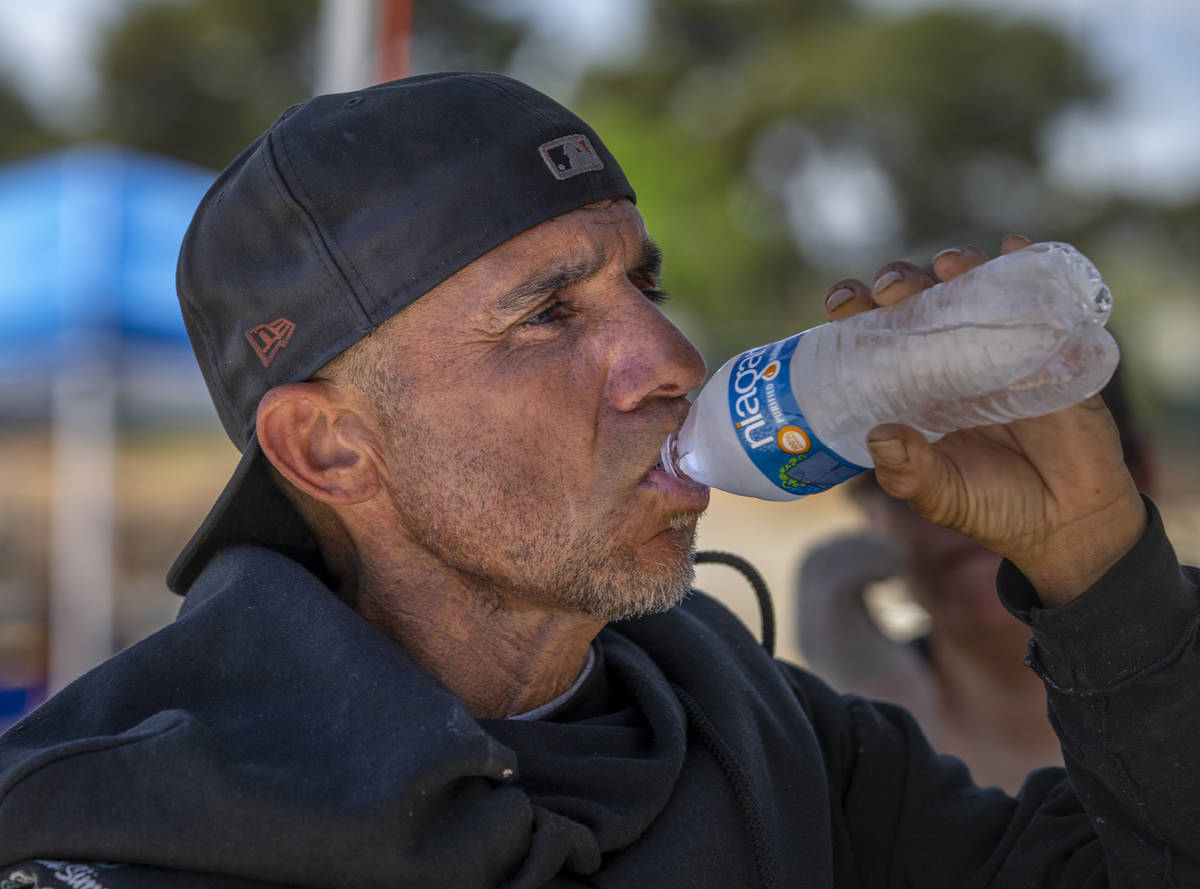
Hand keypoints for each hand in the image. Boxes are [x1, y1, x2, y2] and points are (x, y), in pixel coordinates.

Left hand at [823, 237, 1146, 605]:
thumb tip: (880, 435)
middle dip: (900, 281)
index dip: (856, 309)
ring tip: (948, 268)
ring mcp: (1005, 346)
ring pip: (976, 286)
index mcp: (916, 383)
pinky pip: (1044, 296)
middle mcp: (955, 355)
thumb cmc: (994, 505)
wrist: (1068, 523)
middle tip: (891, 291)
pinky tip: (1014, 249)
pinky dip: (1028, 265)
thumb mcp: (941, 497)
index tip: (839, 305)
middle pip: (920, 298)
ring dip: (959, 266)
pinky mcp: (1056, 348)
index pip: (877, 332)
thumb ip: (909, 473)